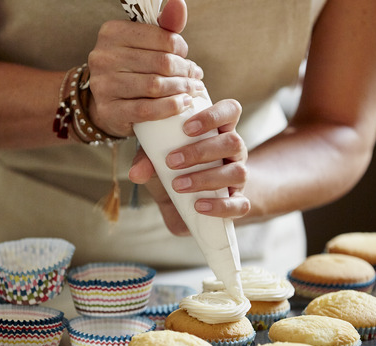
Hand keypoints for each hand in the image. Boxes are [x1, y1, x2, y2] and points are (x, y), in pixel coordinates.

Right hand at [86, 0, 204, 137]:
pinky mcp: (109, 110)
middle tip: (196, 78)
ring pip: (155, 86)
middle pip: (161, 63)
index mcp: (112, 32)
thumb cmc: (132, 67)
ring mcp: (104, 85)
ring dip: (181, 89)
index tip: (186, 58)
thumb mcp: (146, 42)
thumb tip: (179, 3)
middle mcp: (103, 57)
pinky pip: (146, 110)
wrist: (109, 101)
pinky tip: (183, 104)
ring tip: (192, 90)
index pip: (162, 37)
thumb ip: (165, 25)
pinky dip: (170, 107)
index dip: (181, 49)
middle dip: (185, 71)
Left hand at [129, 98, 249, 234]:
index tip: (186, 128)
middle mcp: (234, 151)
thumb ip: (147, 161)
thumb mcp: (158, 161)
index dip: (213, 116)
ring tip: (178, 185)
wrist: (186, 204)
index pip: (230, 110)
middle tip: (171, 161)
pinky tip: (199, 205)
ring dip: (206, 178)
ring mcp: (239, 176)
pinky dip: (220, 206)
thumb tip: (135, 173)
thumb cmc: (174, 171)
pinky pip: (240, 204)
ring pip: (238, 172)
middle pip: (233, 141)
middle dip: (200, 151)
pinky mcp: (239, 201)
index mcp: (218, 131)